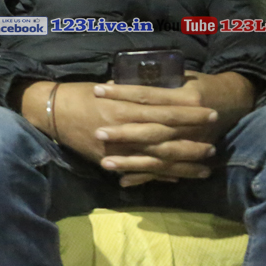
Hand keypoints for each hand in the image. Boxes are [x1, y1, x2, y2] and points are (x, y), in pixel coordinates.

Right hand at [51, 81, 217, 184]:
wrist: (51, 112)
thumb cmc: (80, 94)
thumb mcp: (109, 87)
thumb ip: (133, 92)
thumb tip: (157, 89)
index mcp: (126, 106)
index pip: (165, 110)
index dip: (189, 113)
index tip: (210, 112)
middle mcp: (124, 128)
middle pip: (166, 136)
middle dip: (192, 141)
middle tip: (214, 142)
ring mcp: (117, 148)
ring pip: (157, 158)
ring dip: (183, 163)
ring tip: (205, 166)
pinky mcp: (108, 161)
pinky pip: (139, 171)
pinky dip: (159, 175)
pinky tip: (178, 178)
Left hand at [92, 71, 254, 185]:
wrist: (234, 100)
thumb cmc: (201, 85)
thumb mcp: (180, 78)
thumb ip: (155, 83)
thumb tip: (117, 82)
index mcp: (185, 98)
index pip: (147, 96)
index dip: (122, 93)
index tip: (98, 90)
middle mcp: (188, 124)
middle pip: (151, 130)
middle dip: (124, 133)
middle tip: (98, 132)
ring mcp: (190, 143)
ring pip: (157, 156)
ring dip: (130, 161)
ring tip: (105, 162)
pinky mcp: (191, 158)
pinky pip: (165, 170)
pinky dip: (144, 176)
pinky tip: (122, 180)